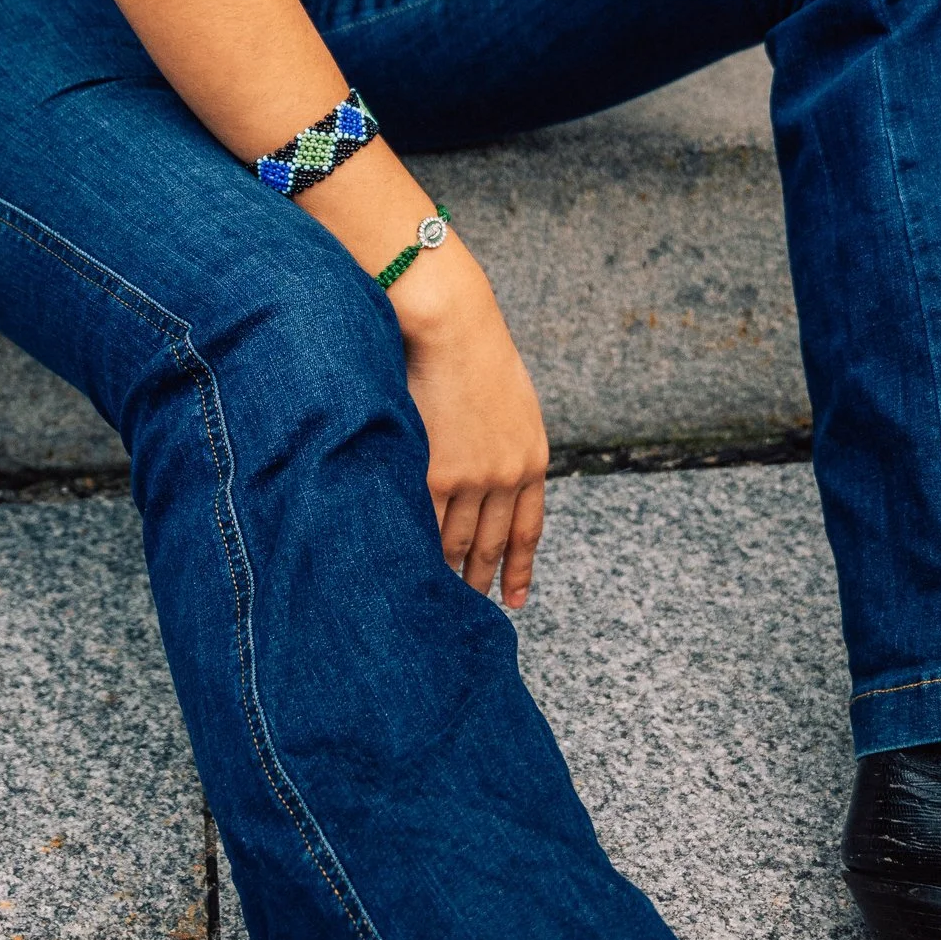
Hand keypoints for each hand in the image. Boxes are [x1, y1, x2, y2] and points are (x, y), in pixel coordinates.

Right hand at [390, 243, 551, 608]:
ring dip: (443, 571)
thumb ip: (510, 445)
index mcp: (532, 459)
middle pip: (490, 544)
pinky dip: (417, 549)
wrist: (455, 329)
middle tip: (468, 610)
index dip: (518, 569)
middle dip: (479, 581)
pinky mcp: (435, 473)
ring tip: (430, 596)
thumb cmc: (478, 354)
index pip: (527, 531)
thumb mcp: (515, 404)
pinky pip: (425, 524)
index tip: (513, 600)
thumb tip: (496, 478)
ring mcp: (472, 479)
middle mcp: (507, 477)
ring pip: (455, 542)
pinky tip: (408, 568)